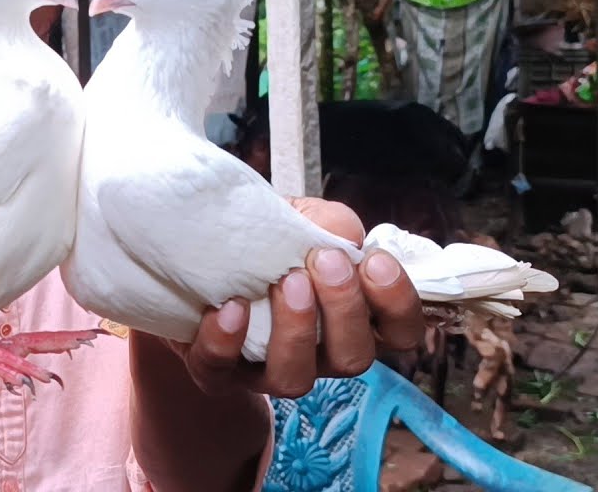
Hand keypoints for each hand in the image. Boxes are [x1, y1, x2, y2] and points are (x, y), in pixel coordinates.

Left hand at [161, 197, 424, 398]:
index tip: (375, 261)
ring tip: (285, 282)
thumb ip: (331, 224)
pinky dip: (226, 342)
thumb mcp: (303, 218)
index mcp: (352, 317)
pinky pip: (222, 372)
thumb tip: (347, 237)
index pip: (399, 331)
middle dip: (345, 308)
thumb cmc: (266, 239)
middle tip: (326, 261)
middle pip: (355, 358)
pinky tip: (230, 307)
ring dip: (295, 330)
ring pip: (296, 378)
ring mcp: (268, 369)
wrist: (198, 252)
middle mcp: (319, 353)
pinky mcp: (217, 372)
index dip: (398, 303)